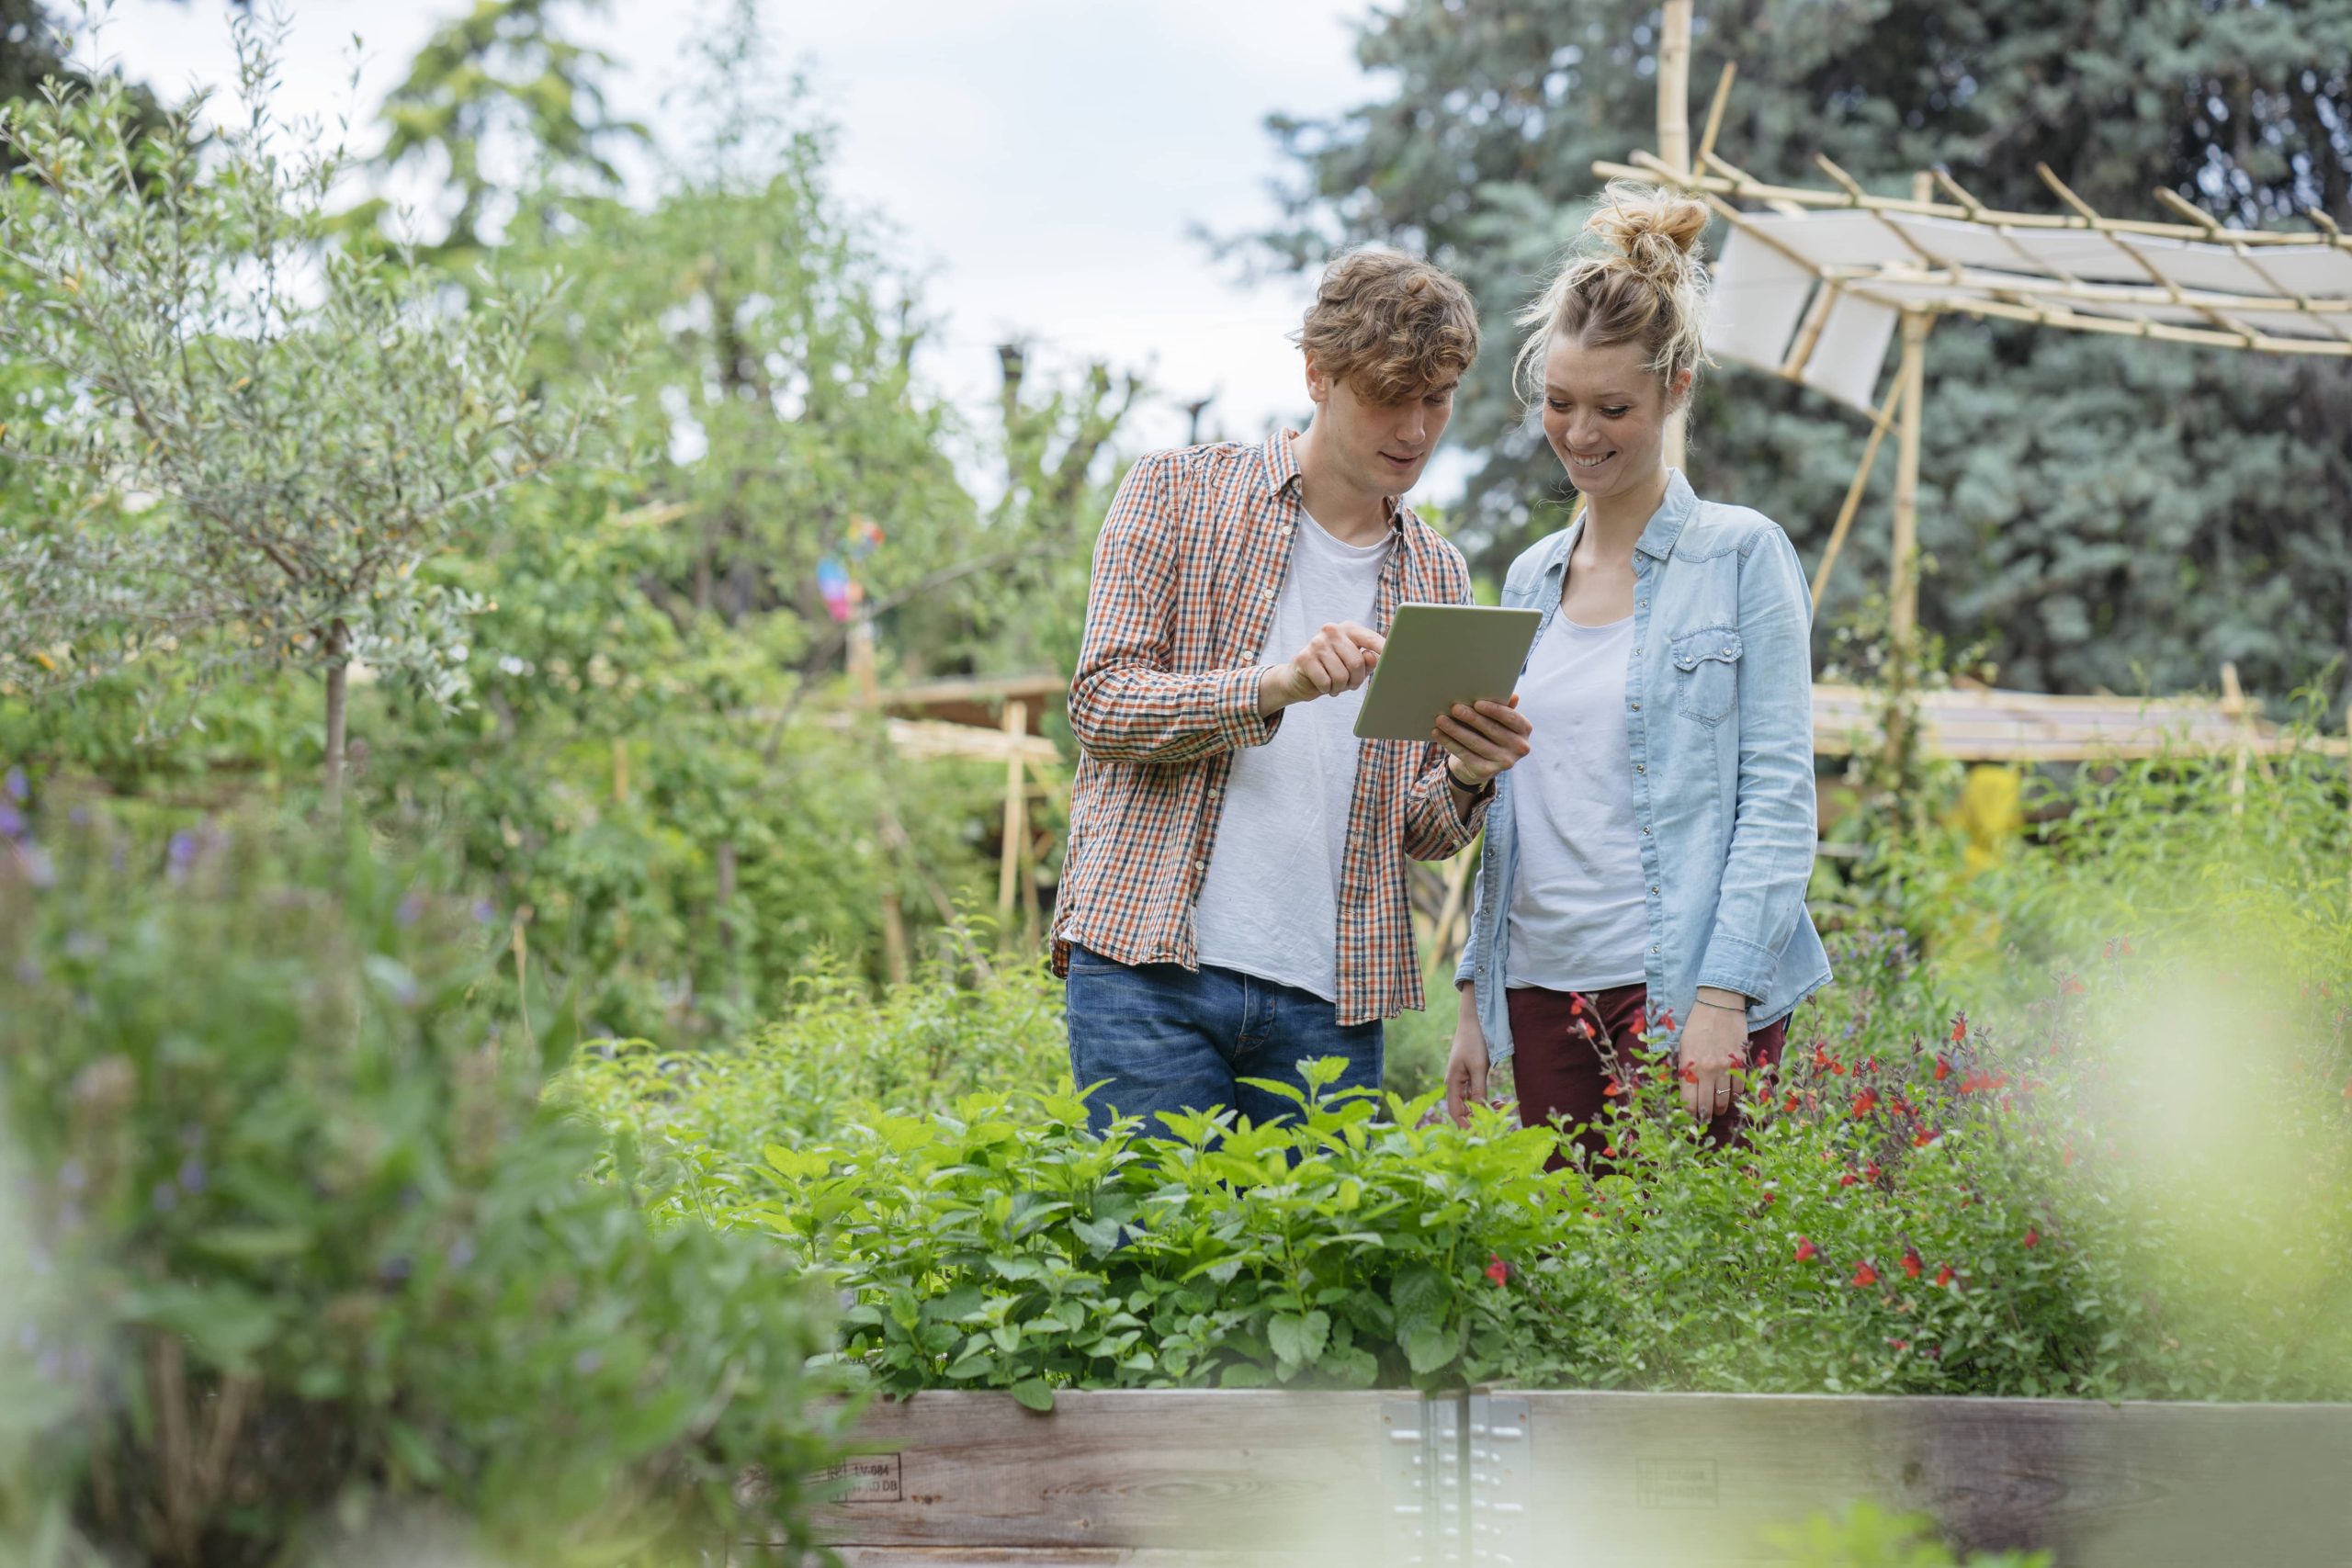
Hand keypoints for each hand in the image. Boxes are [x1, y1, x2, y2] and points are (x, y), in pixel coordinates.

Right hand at [1261, 620, 1383, 711]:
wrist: (1297, 678)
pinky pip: (1326, 682)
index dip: (1385, 650)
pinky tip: (1321, 685)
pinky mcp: (1304, 657)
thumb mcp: (1353, 666)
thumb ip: (1367, 662)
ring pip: (1342, 675)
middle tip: (1349, 684)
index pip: (1371, 639)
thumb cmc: (1331, 670)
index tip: (1397, 659)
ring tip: (1334, 684)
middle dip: (1356, 680)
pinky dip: (1326, 689)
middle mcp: (1332, 630)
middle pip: (1357, 662)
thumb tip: (1375, 658)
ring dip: (1340, 687)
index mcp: (1348, 628)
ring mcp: (1317, 642)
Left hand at [1433, 694, 1532, 787]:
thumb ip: (1503, 707)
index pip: (1511, 718)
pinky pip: (1465, 754)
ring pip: (1475, 743)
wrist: (1481, 764)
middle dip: (1471, 718)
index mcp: (1524, 729)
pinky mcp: (1487, 771)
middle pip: (1491, 730)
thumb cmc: (1489, 732)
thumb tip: (1513, 695)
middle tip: (1454, 708)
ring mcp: (1505, 762)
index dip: (1494, 710)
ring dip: (1455, 730)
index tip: (1477, 703)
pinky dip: (1450, 742)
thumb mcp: (1497, 719)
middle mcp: (1519, 747)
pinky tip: (1438, 733)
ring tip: (1440, 719)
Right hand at [1444, 1027, 1489, 1129]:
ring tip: (1501, 1106)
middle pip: (1464, 1110)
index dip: (1466, 1124)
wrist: (1476, 1021)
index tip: (1482, 1131)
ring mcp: (1464, 1081)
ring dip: (1485, 1109)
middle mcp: (1456, 1085)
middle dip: (1479, 1117)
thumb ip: (1479, 1089)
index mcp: (1452, 1083)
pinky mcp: (1473, 1077)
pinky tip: (1498, 1101)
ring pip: (1472, 1104)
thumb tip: (1480, 1110)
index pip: (1455, 1112)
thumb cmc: (1474, 1040)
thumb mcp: (1479, 1066)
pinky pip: (1477, 1095)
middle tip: (1498, 1116)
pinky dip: (1486, 1100)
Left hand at [1677, 989, 1750, 1121]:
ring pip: (1724, 1100)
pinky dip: (1735, 1096)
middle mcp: (1708, 1070)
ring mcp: (1726, 1067)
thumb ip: (1685, 1069)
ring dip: (1720, 1108)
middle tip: (1704, 1120)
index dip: (1689, 1114)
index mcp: (1690, 1067)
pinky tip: (1730, 1096)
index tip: (1690, 1119)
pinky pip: (1739, 1088)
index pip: (1688, 1101)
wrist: (1719, 1005)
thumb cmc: (1697, 1025)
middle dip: (1704, 1116)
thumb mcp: (1683, 1046)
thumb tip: (1686, 1092)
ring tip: (1717, 1109)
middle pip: (1706, 1105)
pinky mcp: (1741, 1063)